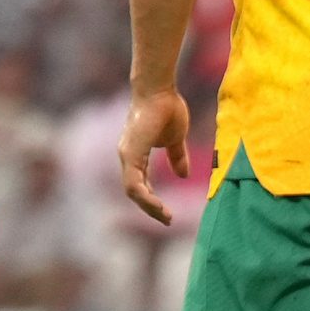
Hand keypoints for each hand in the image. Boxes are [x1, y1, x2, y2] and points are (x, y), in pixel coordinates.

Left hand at [116, 85, 190, 223]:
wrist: (160, 90)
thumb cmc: (167, 108)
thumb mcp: (175, 139)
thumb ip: (177, 156)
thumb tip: (183, 175)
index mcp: (136, 155)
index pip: (141, 185)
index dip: (152, 200)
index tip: (168, 212)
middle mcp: (127, 157)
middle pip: (135, 192)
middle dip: (151, 208)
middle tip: (167, 219)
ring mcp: (127, 156)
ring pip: (133, 191)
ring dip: (149, 206)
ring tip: (165, 216)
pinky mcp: (130, 153)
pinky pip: (134, 183)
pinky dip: (145, 196)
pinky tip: (158, 204)